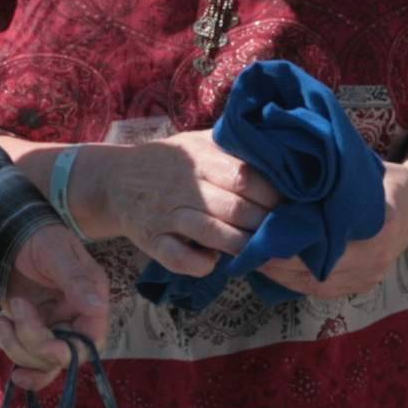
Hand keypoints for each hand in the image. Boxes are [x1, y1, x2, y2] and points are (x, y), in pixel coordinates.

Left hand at [0, 216, 110, 384]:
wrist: (13, 235)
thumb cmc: (41, 237)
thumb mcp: (58, 253)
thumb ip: (75, 281)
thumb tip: (96, 306)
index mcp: (91, 301)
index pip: (91, 340)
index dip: (71, 350)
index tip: (46, 344)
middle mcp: (76, 320)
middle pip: (63, 356)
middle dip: (35, 344)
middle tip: (14, 315)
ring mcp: (54, 329)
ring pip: (43, 362)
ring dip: (18, 346)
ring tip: (2, 320)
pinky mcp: (33, 332)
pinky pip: (29, 358)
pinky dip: (17, 358)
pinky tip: (5, 344)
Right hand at [81, 132, 281, 280]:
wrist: (114, 180)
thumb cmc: (168, 162)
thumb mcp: (197, 143)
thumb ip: (232, 147)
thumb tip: (281, 151)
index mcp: (200, 159)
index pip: (245, 177)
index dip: (273, 195)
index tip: (293, 205)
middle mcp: (185, 186)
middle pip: (235, 208)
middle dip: (265, 224)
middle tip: (287, 234)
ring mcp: (167, 215)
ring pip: (213, 234)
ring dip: (242, 246)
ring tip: (262, 251)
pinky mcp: (153, 241)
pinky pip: (179, 258)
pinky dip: (201, 264)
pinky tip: (214, 262)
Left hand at [261, 157, 407, 301]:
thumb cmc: (381, 181)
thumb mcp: (355, 172)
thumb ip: (323, 181)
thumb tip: (274, 174)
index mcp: (377, 224)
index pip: (319, 240)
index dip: (284, 237)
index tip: (255, 227)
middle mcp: (374, 258)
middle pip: (311, 267)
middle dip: (273, 257)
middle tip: (243, 244)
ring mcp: (369, 278)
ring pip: (310, 284)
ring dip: (277, 271)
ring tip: (250, 255)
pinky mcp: (361, 288)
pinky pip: (317, 290)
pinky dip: (291, 279)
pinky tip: (271, 266)